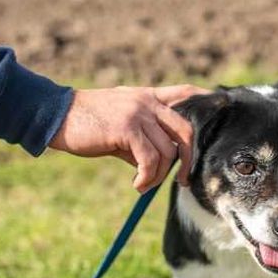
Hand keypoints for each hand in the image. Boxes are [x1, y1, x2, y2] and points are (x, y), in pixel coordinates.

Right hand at [49, 85, 208, 191]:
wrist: (56, 116)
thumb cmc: (87, 124)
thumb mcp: (120, 126)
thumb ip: (143, 138)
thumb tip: (162, 164)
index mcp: (147, 97)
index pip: (184, 93)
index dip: (205, 99)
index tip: (222, 106)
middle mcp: (147, 101)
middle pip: (185, 130)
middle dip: (189, 159)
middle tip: (183, 180)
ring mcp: (138, 112)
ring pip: (167, 151)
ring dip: (159, 175)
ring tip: (143, 184)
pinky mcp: (127, 127)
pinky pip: (150, 159)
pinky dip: (147, 178)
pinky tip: (136, 184)